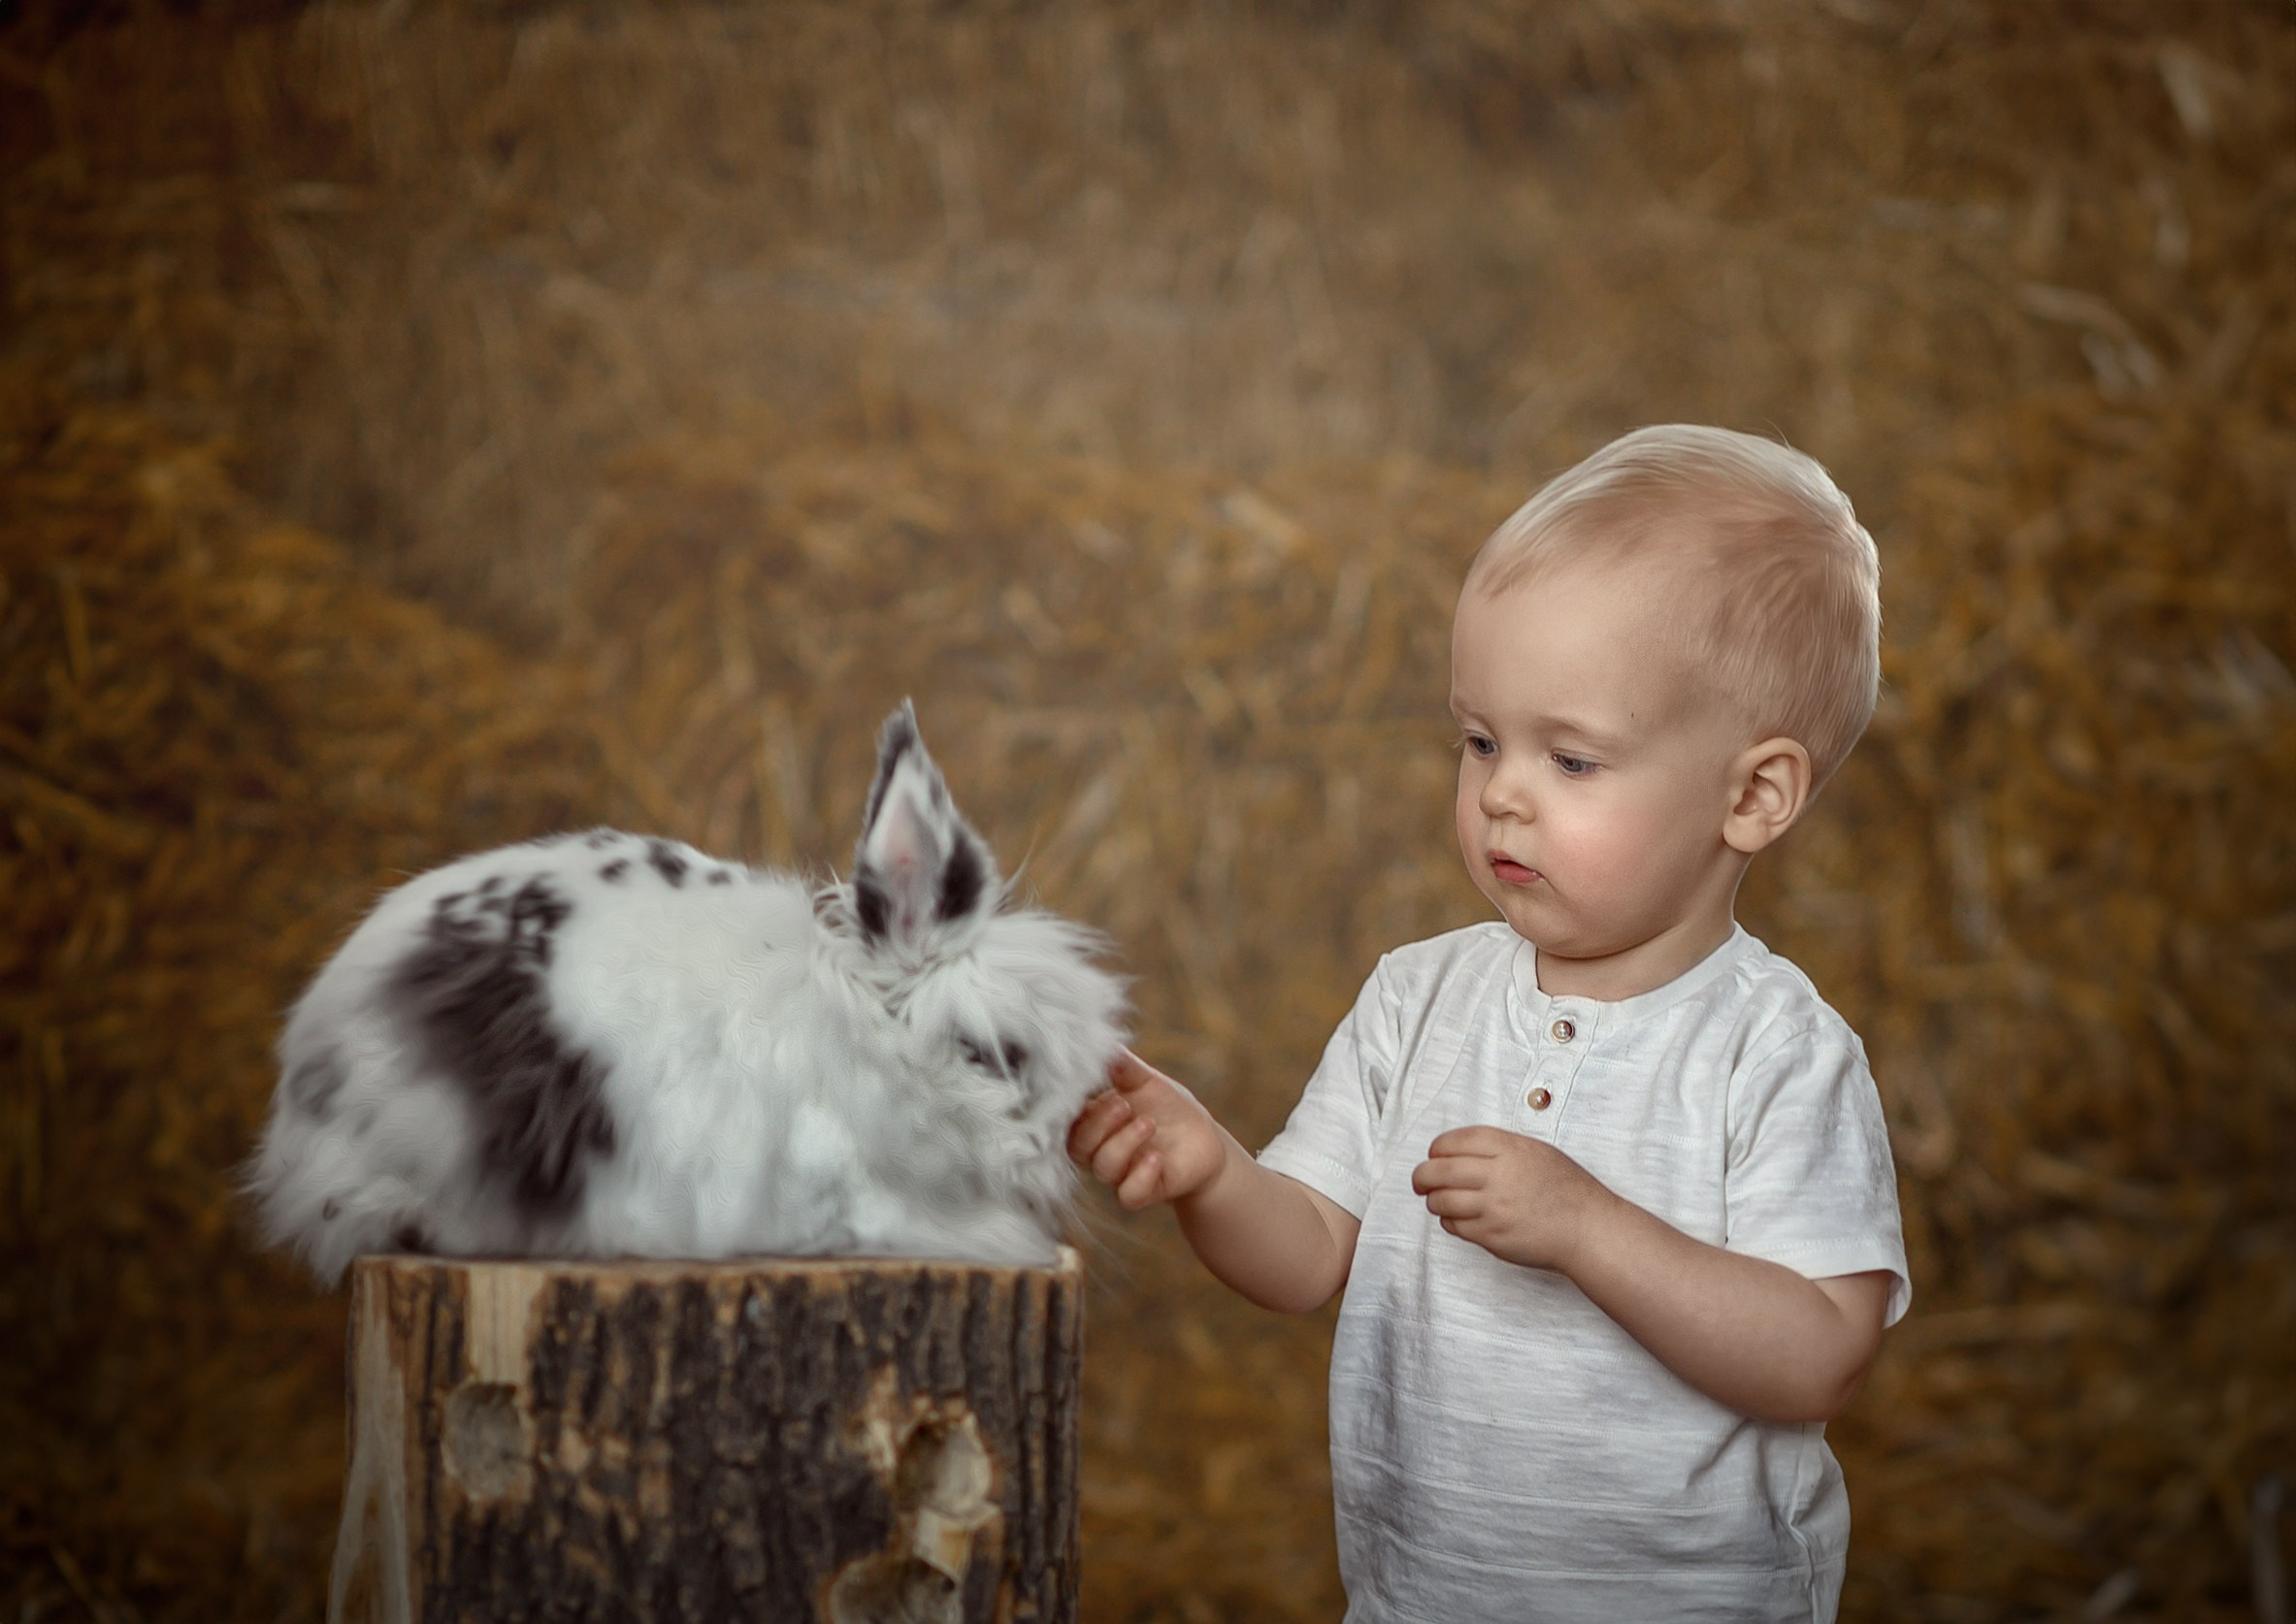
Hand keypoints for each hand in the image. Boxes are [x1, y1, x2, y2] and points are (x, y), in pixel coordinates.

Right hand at [1067, 1049, 1228, 1210]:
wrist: (1205, 1140)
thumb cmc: (1169, 1108)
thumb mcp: (1146, 1081)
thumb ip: (1122, 1066)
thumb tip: (1101, 1042)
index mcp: (1095, 1121)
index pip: (1068, 1120)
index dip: (1072, 1109)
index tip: (1088, 1088)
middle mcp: (1101, 1149)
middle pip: (1078, 1147)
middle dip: (1098, 1125)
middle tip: (1124, 1104)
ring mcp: (1122, 1172)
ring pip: (1103, 1168)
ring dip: (1124, 1143)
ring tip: (1148, 1123)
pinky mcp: (1144, 1192)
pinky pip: (1129, 1194)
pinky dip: (1140, 1176)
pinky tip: (1156, 1156)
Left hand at [1411, 1125, 1615, 1272]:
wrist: (1588, 1228)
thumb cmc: (1565, 1189)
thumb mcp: (1536, 1151)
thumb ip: (1498, 1147)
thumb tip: (1455, 1151)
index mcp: (1510, 1148)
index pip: (1452, 1142)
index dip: (1436, 1149)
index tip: (1434, 1156)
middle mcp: (1499, 1175)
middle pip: (1438, 1171)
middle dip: (1421, 1177)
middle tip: (1420, 1182)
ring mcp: (1494, 1208)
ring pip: (1441, 1201)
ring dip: (1434, 1201)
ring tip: (1440, 1201)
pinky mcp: (1493, 1236)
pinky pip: (1455, 1226)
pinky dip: (1450, 1222)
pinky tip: (1460, 1219)